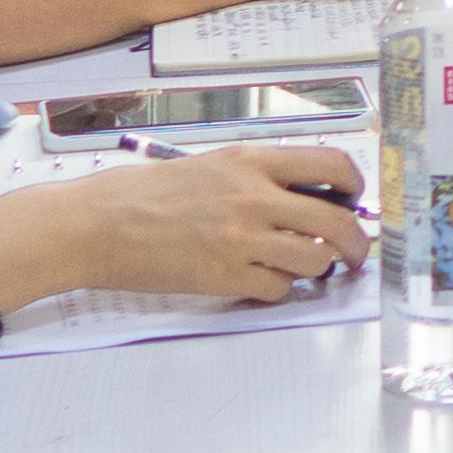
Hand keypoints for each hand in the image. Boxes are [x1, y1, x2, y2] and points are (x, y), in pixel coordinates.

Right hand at [0, 144, 371, 306]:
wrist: (96, 224)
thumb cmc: (144, 194)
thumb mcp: (208, 166)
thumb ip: (256, 177)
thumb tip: (306, 196)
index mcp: (250, 162)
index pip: (332, 165)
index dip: (355, 187)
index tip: (354, 201)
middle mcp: (253, 197)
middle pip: (337, 222)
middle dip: (356, 244)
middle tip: (353, 254)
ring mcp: (240, 240)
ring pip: (314, 261)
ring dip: (316, 269)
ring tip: (301, 268)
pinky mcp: (223, 277)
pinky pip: (277, 290)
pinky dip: (277, 289)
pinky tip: (261, 281)